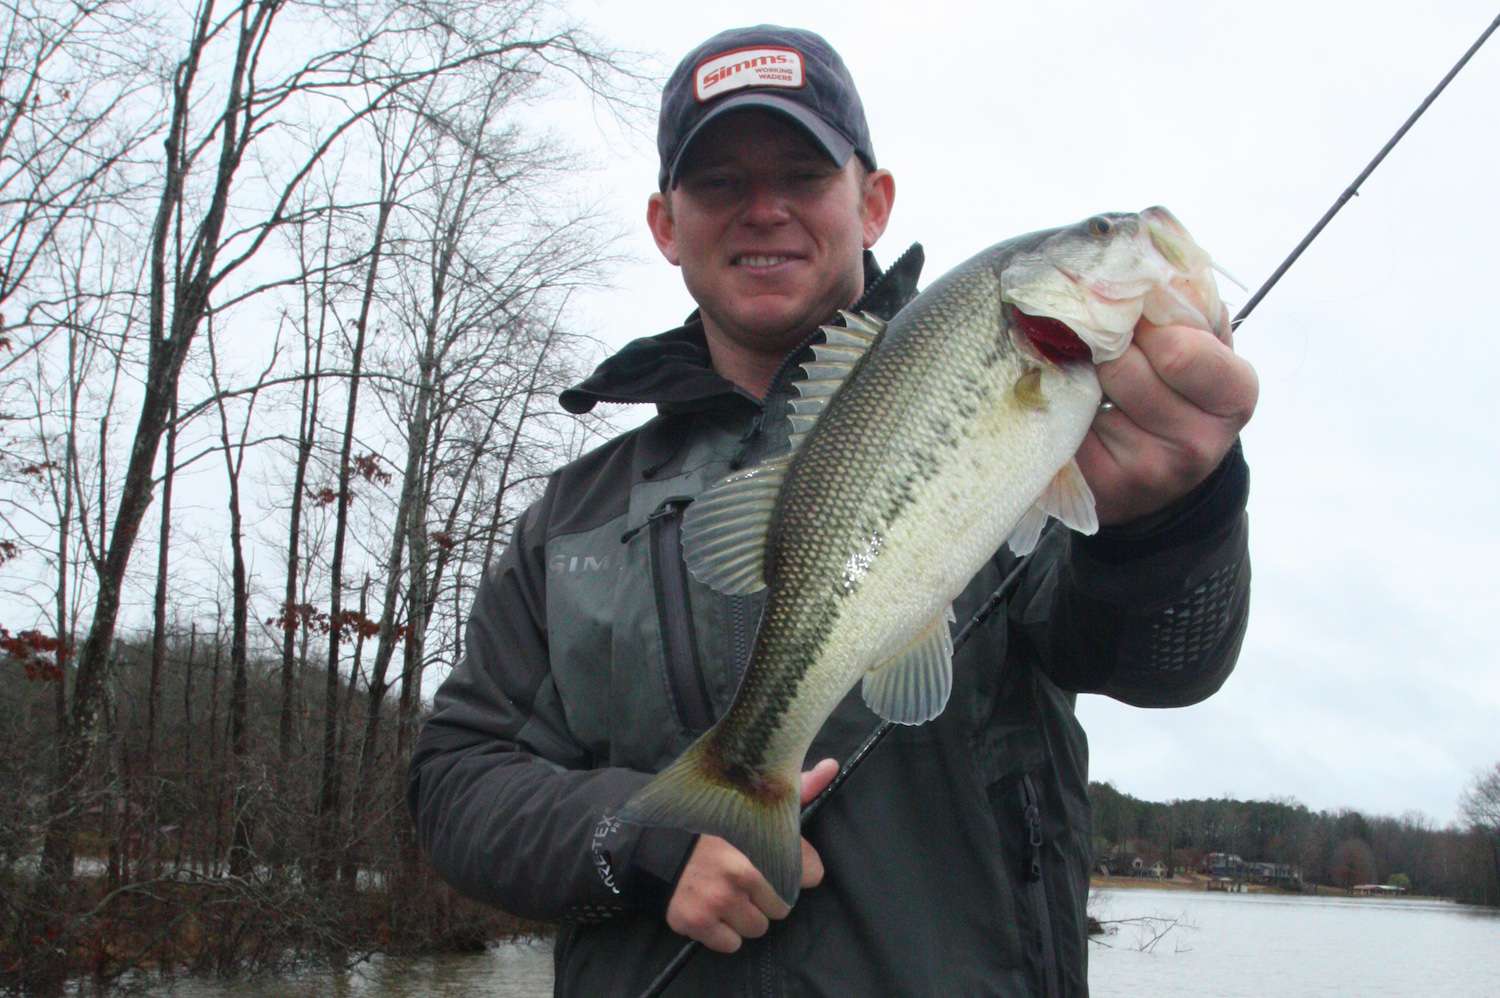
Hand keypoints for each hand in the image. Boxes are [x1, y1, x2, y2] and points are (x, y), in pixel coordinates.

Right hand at [664, 758, 838, 952]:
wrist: (654, 836)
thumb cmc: (713, 817)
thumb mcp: (756, 796)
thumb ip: (800, 786)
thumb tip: (832, 766)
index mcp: (764, 843)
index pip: (812, 874)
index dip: (798, 868)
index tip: (779, 859)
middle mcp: (744, 874)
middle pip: (784, 907)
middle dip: (768, 894)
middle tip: (745, 874)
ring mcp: (718, 900)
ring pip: (757, 928)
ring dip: (745, 914)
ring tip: (725, 888)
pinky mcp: (696, 921)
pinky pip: (731, 944)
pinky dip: (722, 931)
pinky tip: (710, 905)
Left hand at [1075, 319, 1257, 525]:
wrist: (1165, 473)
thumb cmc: (1184, 391)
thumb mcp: (1204, 343)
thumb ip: (1189, 300)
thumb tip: (1160, 245)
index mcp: (1235, 396)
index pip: (1178, 349)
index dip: (1144, 324)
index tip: (1134, 317)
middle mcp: (1200, 443)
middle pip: (1123, 368)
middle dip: (1106, 346)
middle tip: (1104, 342)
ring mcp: (1150, 471)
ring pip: (1089, 394)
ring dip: (1081, 374)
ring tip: (1092, 374)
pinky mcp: (1105, 485)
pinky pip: (1066, 424)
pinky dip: (1063, 405)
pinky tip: (1077, 405)